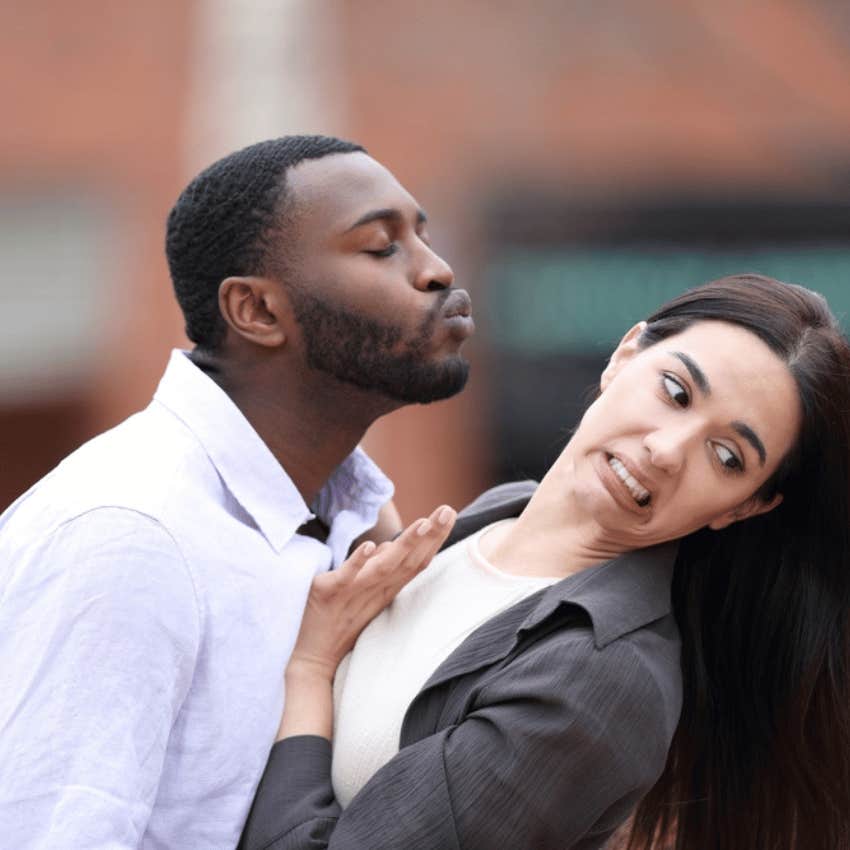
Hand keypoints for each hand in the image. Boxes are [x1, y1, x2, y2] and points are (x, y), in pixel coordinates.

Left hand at [287, 504, 456, 682]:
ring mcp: (352, 593)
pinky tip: (371, 546)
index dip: (433, 538)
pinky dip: (358, 562)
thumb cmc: (337, 626)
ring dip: (405, 545)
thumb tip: (390, 546)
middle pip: (408, 561)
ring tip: (422, 523)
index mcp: (384, 591)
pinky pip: (345, 576)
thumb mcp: (364, 597)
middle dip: (429, 535)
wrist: (309, 661)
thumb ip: (378, 572)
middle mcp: (374, 591)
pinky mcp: (328, 593)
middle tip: (448, 510)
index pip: (416, 561)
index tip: (449, 513)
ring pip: (384, 567)